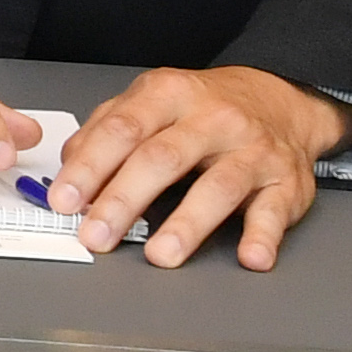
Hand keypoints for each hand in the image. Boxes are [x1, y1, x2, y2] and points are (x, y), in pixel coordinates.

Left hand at [48, 65, 351, 270]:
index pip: (122, 130)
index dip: (89, 167)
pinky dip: (263, 235)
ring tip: (160, 254)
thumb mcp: (150, 102)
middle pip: (162, 158)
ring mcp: (252, 150)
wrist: (277, 100)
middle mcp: (212, 119)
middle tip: (97, 235)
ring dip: (187, 225)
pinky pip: (275, 210)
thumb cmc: (201, 109)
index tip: (65, 200)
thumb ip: (105, 130)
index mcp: (169, 94)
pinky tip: (250, 257)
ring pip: (218, 187)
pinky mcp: (286, 182)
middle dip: (124, 200)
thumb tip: (68, 169)